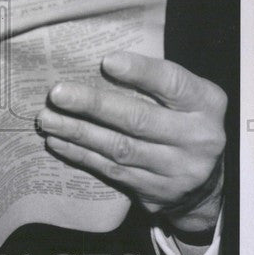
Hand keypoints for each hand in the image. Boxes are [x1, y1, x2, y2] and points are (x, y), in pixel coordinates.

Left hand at [37, 51, 226, 233]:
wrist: (205, 182)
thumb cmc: (182, 122)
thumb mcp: (184, 97)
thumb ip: (152, 82)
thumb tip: (96, 65)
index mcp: (206, 104)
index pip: (173, 84)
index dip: (140, 72)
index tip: (107, 62)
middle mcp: (198, 139)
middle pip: (139, 119)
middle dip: (93, 105)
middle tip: (57, 93)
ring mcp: (178, 171)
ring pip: (119, 148)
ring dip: (78, 132)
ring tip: (46, 119)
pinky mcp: (157, 193)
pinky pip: (112, 171)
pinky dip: (81, 155)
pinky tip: (58, 141)